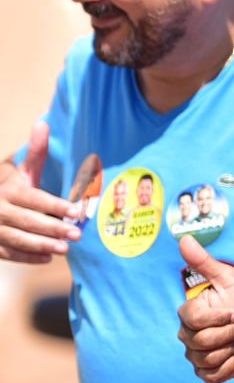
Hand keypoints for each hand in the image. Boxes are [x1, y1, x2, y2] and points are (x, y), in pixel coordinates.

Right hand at [0, 121, 79, 263]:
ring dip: (41, 245)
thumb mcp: (22, 172)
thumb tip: (43, 123)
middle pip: (27, 220)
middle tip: (77, 235)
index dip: (55, 205)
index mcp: (10, 190)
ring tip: (65, 249)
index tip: (76, 211)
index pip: (34, 199)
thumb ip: (36, 153)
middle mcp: (0, 209)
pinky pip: (8, 253)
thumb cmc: (12, 189)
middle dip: (53, 228)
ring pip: (17, 238)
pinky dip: (26, 257)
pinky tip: (46, 259)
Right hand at [176, 235, 233, 382]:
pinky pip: (212, 375)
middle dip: (231, 332)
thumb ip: (205, 263)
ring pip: (207, 358)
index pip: (193, 319)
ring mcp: (195, 355)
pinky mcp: (207, 373)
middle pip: (201, 340)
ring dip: (233, 347)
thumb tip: (184, 239)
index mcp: (189, 313)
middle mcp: (187, 335)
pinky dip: (232, 365)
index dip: (219, 317)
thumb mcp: (231, 280)